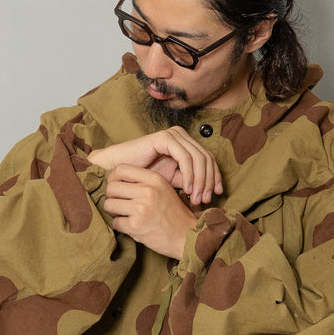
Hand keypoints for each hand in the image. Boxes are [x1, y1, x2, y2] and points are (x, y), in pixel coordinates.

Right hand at [90, 127, 221, 205]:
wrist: (118, 172)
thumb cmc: (141, 177)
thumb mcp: (171, 180)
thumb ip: (188, 181)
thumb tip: (207, 191)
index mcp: (185, 144)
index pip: (208, 159)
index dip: (215, 177)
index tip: (216, 195)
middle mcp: (181, 136)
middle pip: (206, 158)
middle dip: (209, 181)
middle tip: (206, 200)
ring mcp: (173, 134)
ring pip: (198, 158)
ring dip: (200, 180)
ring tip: (196, 198)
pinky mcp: (165, 137)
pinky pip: (185, 157)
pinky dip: (189, 174)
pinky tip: (187, 189)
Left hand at [104, 165, 196, 259]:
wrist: (187, 237)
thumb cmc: (173, 214)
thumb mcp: (164, 189)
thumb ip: (144, 182)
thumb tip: (114, 179)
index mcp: (154, 179)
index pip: (120, 169)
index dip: (113, 179)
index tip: (118, 188)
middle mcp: (147, 191)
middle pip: (111, 187)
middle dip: (112, 197)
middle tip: (120, 205)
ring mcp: (141, 209)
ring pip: (109, 205)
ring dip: (114, 212)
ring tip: (125, 216)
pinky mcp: (136, 226)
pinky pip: (115, 223)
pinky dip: (120, 227)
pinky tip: (132, 227)